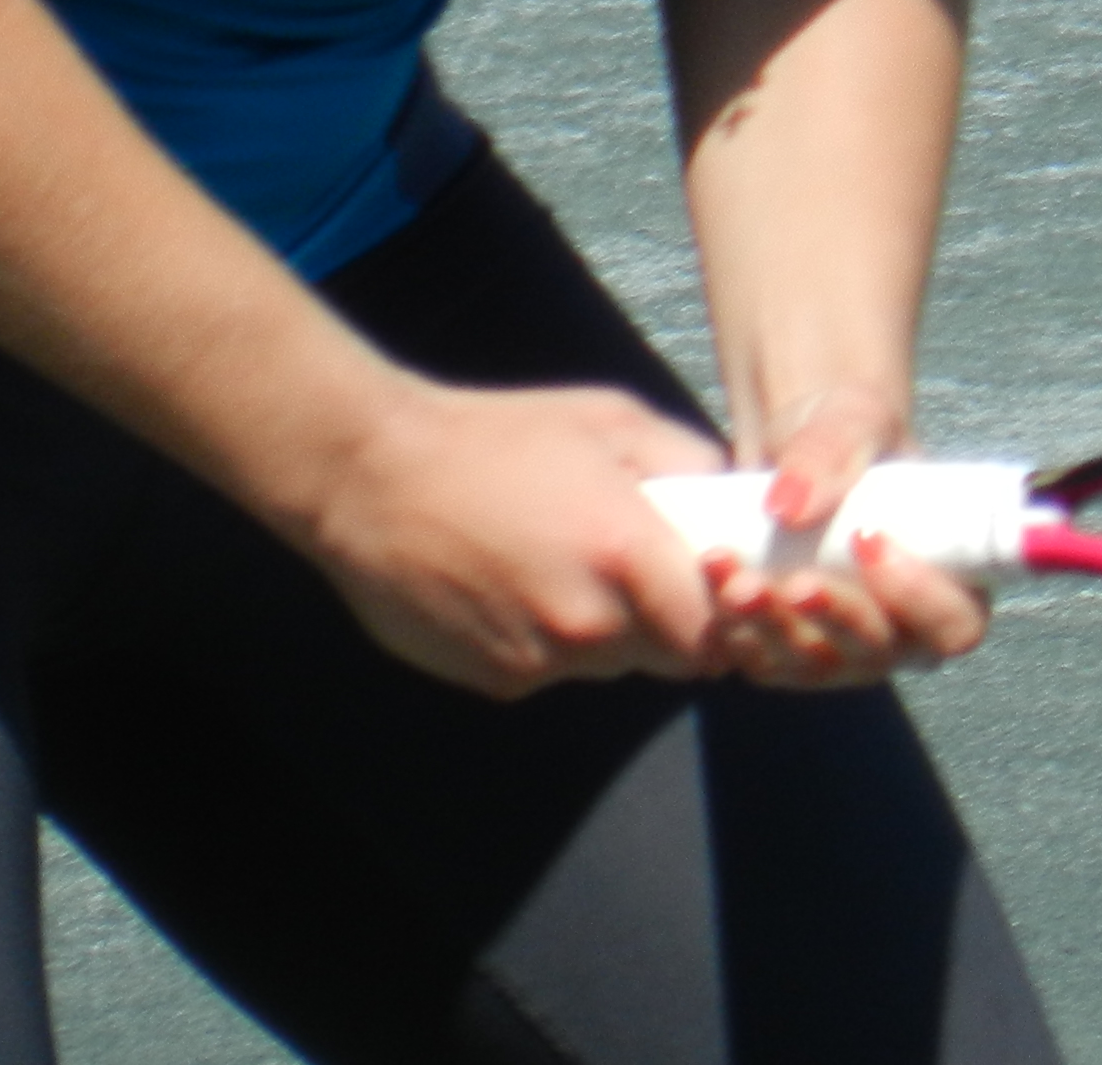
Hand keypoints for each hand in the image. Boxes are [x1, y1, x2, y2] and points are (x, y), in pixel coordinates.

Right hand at [305, 376, 729, 698]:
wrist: (372, 473)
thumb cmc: (493, 436)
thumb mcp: (608, 418)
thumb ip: (686, 461)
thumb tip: (730, 499)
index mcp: (625, 553)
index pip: (713, 632)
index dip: (720, 617)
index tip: (710, 590)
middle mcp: (588, 622)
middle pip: (666, 657)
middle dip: (666, 624)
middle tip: (636, 572)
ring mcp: (539, 659)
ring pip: (607, 666)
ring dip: (606, 633)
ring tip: (563, 567)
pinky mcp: (496, 682)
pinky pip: (551, 671)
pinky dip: (548, 642)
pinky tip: (515, 587)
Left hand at [702, 387, 992, 690]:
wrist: (793, 451)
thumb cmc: (849, 433)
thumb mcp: (852, 422)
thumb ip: (831, 453)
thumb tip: (790, 507)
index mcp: (947, 581)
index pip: (956, 624)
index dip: (920, 598)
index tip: (869, 541)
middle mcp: (900, 630)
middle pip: (879, 653)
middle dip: (833, 617)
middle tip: (795, 580)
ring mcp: (843, 649)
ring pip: (814, 663)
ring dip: (773, 625)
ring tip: (734, 576)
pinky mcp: (788, 653)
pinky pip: (765, 658)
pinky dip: (736, 626)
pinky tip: (716, 581)